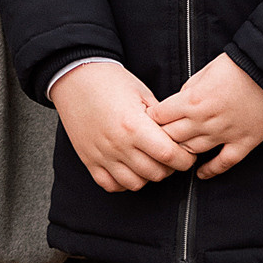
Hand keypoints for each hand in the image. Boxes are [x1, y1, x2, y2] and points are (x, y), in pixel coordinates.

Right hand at [50, 62, 194, 193]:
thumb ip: (161, 118)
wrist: (75, 77)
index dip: (184, 159)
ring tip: (150, 162)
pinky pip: (111, 185)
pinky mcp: (89, 160)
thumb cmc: (109, 81)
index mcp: (134, 125)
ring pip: (135, 183)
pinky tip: (129, 169)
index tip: (187, 155)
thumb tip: (177, 135)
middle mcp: (118, 144)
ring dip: (148, 176)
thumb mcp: (142, 93)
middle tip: (171, 157)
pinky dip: (124, 182)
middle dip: (170, 167)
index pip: (169, 155)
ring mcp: (102, 155)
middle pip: (155, 172)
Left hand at [152, 54, 262, 179]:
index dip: (152, 118)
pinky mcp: (243, 143)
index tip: (150, 119)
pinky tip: (200, 173)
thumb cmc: (240, 65)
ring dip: (181, 152)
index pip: (159, 117)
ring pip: (192, 152)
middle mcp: (204, 120)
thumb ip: (189, 89)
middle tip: (156, 139)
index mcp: (192, 100)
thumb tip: (179, 102)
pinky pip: (223, 163)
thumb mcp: (206, 70)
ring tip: (175, 152)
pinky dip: (210, 171)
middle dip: (161, 137)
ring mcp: (224, 134)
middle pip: (171, 137)